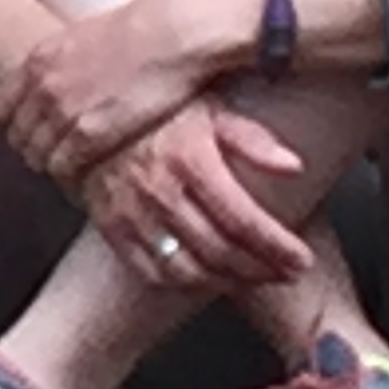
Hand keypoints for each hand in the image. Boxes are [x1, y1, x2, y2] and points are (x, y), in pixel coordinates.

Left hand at [1, 0, 223, 186]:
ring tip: (69, 169)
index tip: (30, 132)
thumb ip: (62, 61)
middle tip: (50, 157)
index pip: (0, 108)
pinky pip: (62, 166)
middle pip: (15, 135)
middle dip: (30, 148)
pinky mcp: (89, 133)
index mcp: (38, 61)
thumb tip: (60, 77)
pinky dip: (69, 174)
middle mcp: (43, 87)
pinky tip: (84, 175)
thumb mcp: (84, 36)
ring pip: (36, 154)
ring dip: (49, 164)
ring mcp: (63, 111)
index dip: (14, 124)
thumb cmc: (140, 29)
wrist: (171, 32)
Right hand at [78, 100, 310, 294]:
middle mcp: (160, 189)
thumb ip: (252, 138)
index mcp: (189, 158)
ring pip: (188, 268)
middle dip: (262, 269)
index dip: (277, 246)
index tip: (301, 259)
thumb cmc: (157, 108)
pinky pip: (150, 270)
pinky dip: (183, 283)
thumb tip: (294, 166)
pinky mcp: (112, 226)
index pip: (243, 219)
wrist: (86, 106)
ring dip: (229, 281)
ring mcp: (132, 211)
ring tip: (255, 278)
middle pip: (220, 249)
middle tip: (289, 274)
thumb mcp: (208, 106)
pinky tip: (207, 279)